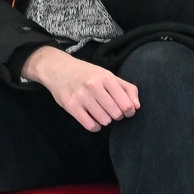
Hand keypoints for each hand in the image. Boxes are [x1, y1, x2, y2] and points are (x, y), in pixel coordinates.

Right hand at [22, 45, 141, 130]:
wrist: (57, 68)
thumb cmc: (86, 73)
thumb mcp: (107, 75)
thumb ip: (127, 88)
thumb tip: (137, 107)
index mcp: (105, 77)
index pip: (127, 105)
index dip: (128, 110)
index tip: (123, 108)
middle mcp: (93, 86)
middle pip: (116, 114)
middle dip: (115, 114)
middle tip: (108, 108)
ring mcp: (81, 96)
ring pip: (104, 121)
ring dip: (104, 119)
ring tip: (98, 111)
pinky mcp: (71, 106)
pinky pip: (91, 125)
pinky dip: (94, 125)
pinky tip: (91, 117)